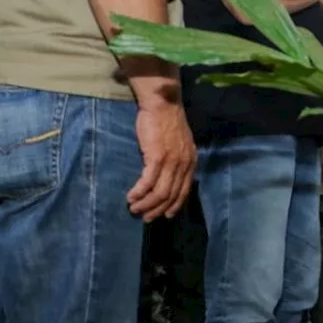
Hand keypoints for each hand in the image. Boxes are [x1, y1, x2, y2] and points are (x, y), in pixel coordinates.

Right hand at [127, 103, 195, 221]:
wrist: (163, 104)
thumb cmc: (167, 121)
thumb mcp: (180, 143)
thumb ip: (178, 160)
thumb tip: (169, 176)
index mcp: (191, 161)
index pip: (184, 190)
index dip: (174, 205)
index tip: (165, 215)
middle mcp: (184, 164)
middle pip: (171, 195)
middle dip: (157, 209)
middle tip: (145, 217)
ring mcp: (171, 162)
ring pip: (160, 192)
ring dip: (146, 204)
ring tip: (134, 209)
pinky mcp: (157, 157)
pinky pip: (148, 182)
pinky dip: (139, 192)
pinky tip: (131, 196)